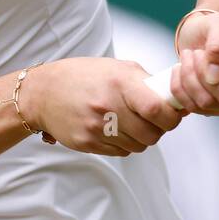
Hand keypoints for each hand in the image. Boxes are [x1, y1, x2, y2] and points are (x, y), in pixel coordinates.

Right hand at [20, 57, 185, 155]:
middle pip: (152, 134)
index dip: (171, 116)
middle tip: (152, 119)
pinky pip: (121, 152)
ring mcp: (96, 128)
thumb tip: (176, 99)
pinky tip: (114, 128)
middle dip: (158, 129)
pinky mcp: (87, 143)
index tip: (172, 112)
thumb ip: (146, 83)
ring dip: (141, 137)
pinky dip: (124, 143)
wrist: (42, 92)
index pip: (158, 109)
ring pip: (138, 146)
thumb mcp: (116, 68)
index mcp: (119, 82)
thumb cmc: (85, 76)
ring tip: (130, 122)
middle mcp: (108, 107)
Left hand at [171, 10, 218, 114]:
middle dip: (207, 72)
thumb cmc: (214, 28)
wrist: (197, 36)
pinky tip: (180, 69)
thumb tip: (215, 73)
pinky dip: (180, 86)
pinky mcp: (211, 109)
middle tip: (199, 52)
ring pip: (208, 103)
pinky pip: (193, 106)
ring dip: (190, 76)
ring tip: (188, 55)